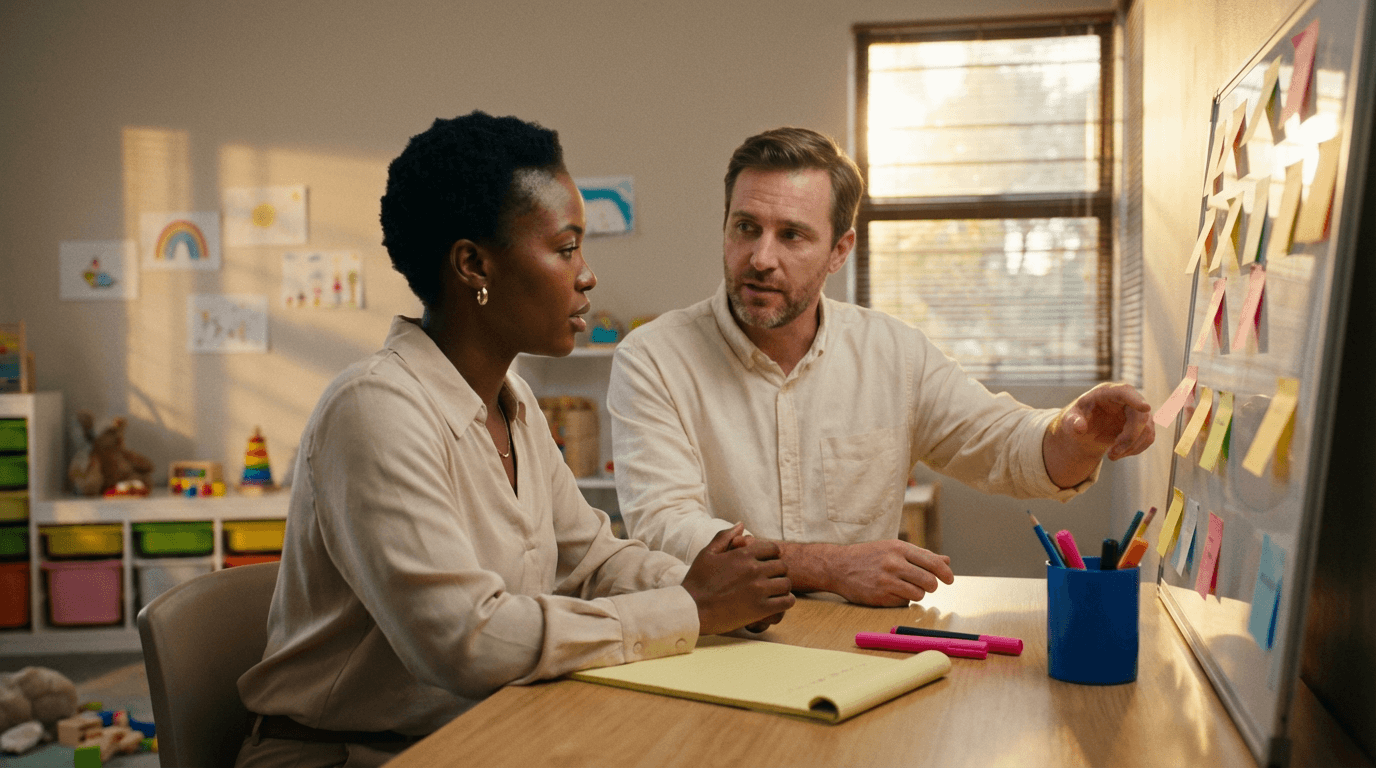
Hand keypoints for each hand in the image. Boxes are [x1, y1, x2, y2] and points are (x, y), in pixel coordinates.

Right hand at [682, 524, 795, 635]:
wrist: (691, 609)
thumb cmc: (697, 581)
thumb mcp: (707, 553)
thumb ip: (724, 536)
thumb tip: (741, 524)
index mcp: (742, 554)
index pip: (773, 549)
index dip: (773, 556)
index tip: (768, 563)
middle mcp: (754, 569)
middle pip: (782, 566)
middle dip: (778, 572)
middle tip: (771, 579)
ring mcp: (759, 589)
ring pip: (786, 584)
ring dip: (782, 587)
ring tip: (774, 592)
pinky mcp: (761, 609)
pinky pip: (786, 602)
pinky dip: (785, 602)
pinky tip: (777, 604)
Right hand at [778, 539, 953, 606]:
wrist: (838, 566)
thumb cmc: (869, 556)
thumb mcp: (892, 548)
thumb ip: (920, 555)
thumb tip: (946, 561)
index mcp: (899, 548)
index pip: (932, 561)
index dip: (944, 573)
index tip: (949, 579)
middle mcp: (894, 563)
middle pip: (929, 581)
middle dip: (931, 586)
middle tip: (927, 586)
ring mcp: (887, 581)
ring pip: (918, 594)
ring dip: (916, 594)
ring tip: (905, 588)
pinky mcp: (880, 596)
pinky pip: (903, 603)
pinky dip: (902, 600)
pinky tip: (890, 593)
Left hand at [1044, 382, 1154, 487]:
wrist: (1086, 426)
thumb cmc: (1078, 417)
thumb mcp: (1070, 419)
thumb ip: (1073, 421)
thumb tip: (1079, 428)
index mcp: (1108, 392)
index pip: (1125, 392)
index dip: (1135, 400)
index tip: (1145, 408)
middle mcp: (1127, 398)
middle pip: (1140, 416)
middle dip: (1128, 438)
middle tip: (1111, 455)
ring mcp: (1138, 411)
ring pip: (1147, 430)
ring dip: (1131, 447)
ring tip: (1111, 456)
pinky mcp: (1144, 423)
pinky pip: (1148, 438)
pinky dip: (1135, 449)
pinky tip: (1120, 453)